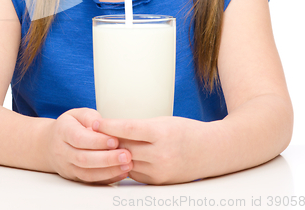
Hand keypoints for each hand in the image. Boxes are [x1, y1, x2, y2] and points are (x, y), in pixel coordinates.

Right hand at [45, 108, 132, 183]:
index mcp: (63, 131)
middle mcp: (62, 151)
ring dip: (109, 171)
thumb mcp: (77, 114)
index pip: (79, 138)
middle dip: (107, 158)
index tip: (115, 140)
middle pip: (83, 158)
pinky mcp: (74, 177)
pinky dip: (107, 179)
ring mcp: (67, 166)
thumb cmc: (69, 126)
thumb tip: (103, 126)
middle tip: (126, 155)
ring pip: (87, 173)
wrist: (49, 144)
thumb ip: (90, 118)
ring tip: (128, 165)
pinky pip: (90, 181)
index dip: (97, 141)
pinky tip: (121, 173)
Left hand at [93, 115, 208, 184]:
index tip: (94, 122)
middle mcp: (160, 154)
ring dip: (116, 155)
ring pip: (126, 163)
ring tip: (104, 146)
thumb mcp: (163, 122)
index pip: (127, 129)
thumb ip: (141, 128)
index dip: (108, 126)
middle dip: (108, 141)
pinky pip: (135, 174)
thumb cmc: (186, 131)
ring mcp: (160, 170)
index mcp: (161, 133)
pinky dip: (127, 166)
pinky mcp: (159, 182)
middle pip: (124, 148)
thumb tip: (115, 130)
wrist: (211, 151)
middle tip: (93, 134)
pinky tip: (121, 158)